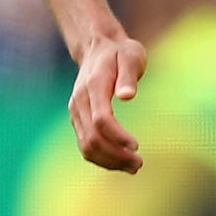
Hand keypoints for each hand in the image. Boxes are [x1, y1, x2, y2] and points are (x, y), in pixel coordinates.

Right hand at [69, 32, 146, 172]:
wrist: (97, 47)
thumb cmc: (120, 52)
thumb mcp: (131, 55)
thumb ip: (129, 75)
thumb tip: (127, 96)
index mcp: (93, 86)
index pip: (101, 119)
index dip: (118, 136)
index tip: (137, 146)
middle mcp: (79, 101)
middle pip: (92, 138)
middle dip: (115, 155)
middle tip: (139, 164)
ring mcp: (76, 111)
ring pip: (86, 146)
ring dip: (108, 161)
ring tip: (133, 167)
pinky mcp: (78, 119)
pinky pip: (85, 144)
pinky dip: (101, 158)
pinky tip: (120, 162)